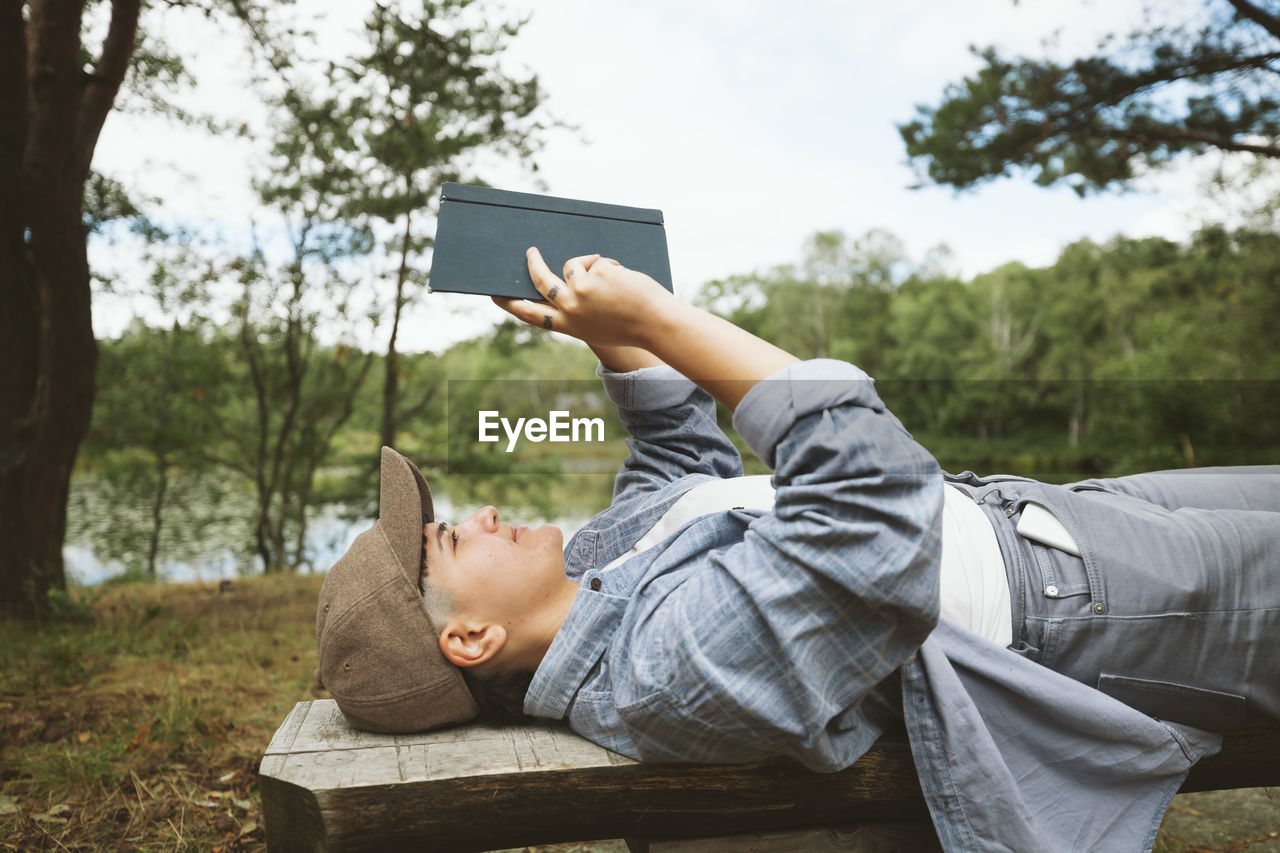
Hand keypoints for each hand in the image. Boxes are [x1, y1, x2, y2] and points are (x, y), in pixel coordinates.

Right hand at [490, 248, 676, 349]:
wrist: (657, 324)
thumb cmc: (632, 327)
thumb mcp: (597, 327)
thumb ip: (578, 311)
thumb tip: (566, 279)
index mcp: (569, 327)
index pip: (532, 314)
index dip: (512, 304)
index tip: (495, 295)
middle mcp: (569, 309)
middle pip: (541, 280)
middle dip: (534, 263)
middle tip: (531, 251)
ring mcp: (580, 290)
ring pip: (573, 265)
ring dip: (591, 264)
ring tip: (615, 279)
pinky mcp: (595, 273)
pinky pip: (598, 260)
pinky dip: (612, 266)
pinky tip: (627, 280)